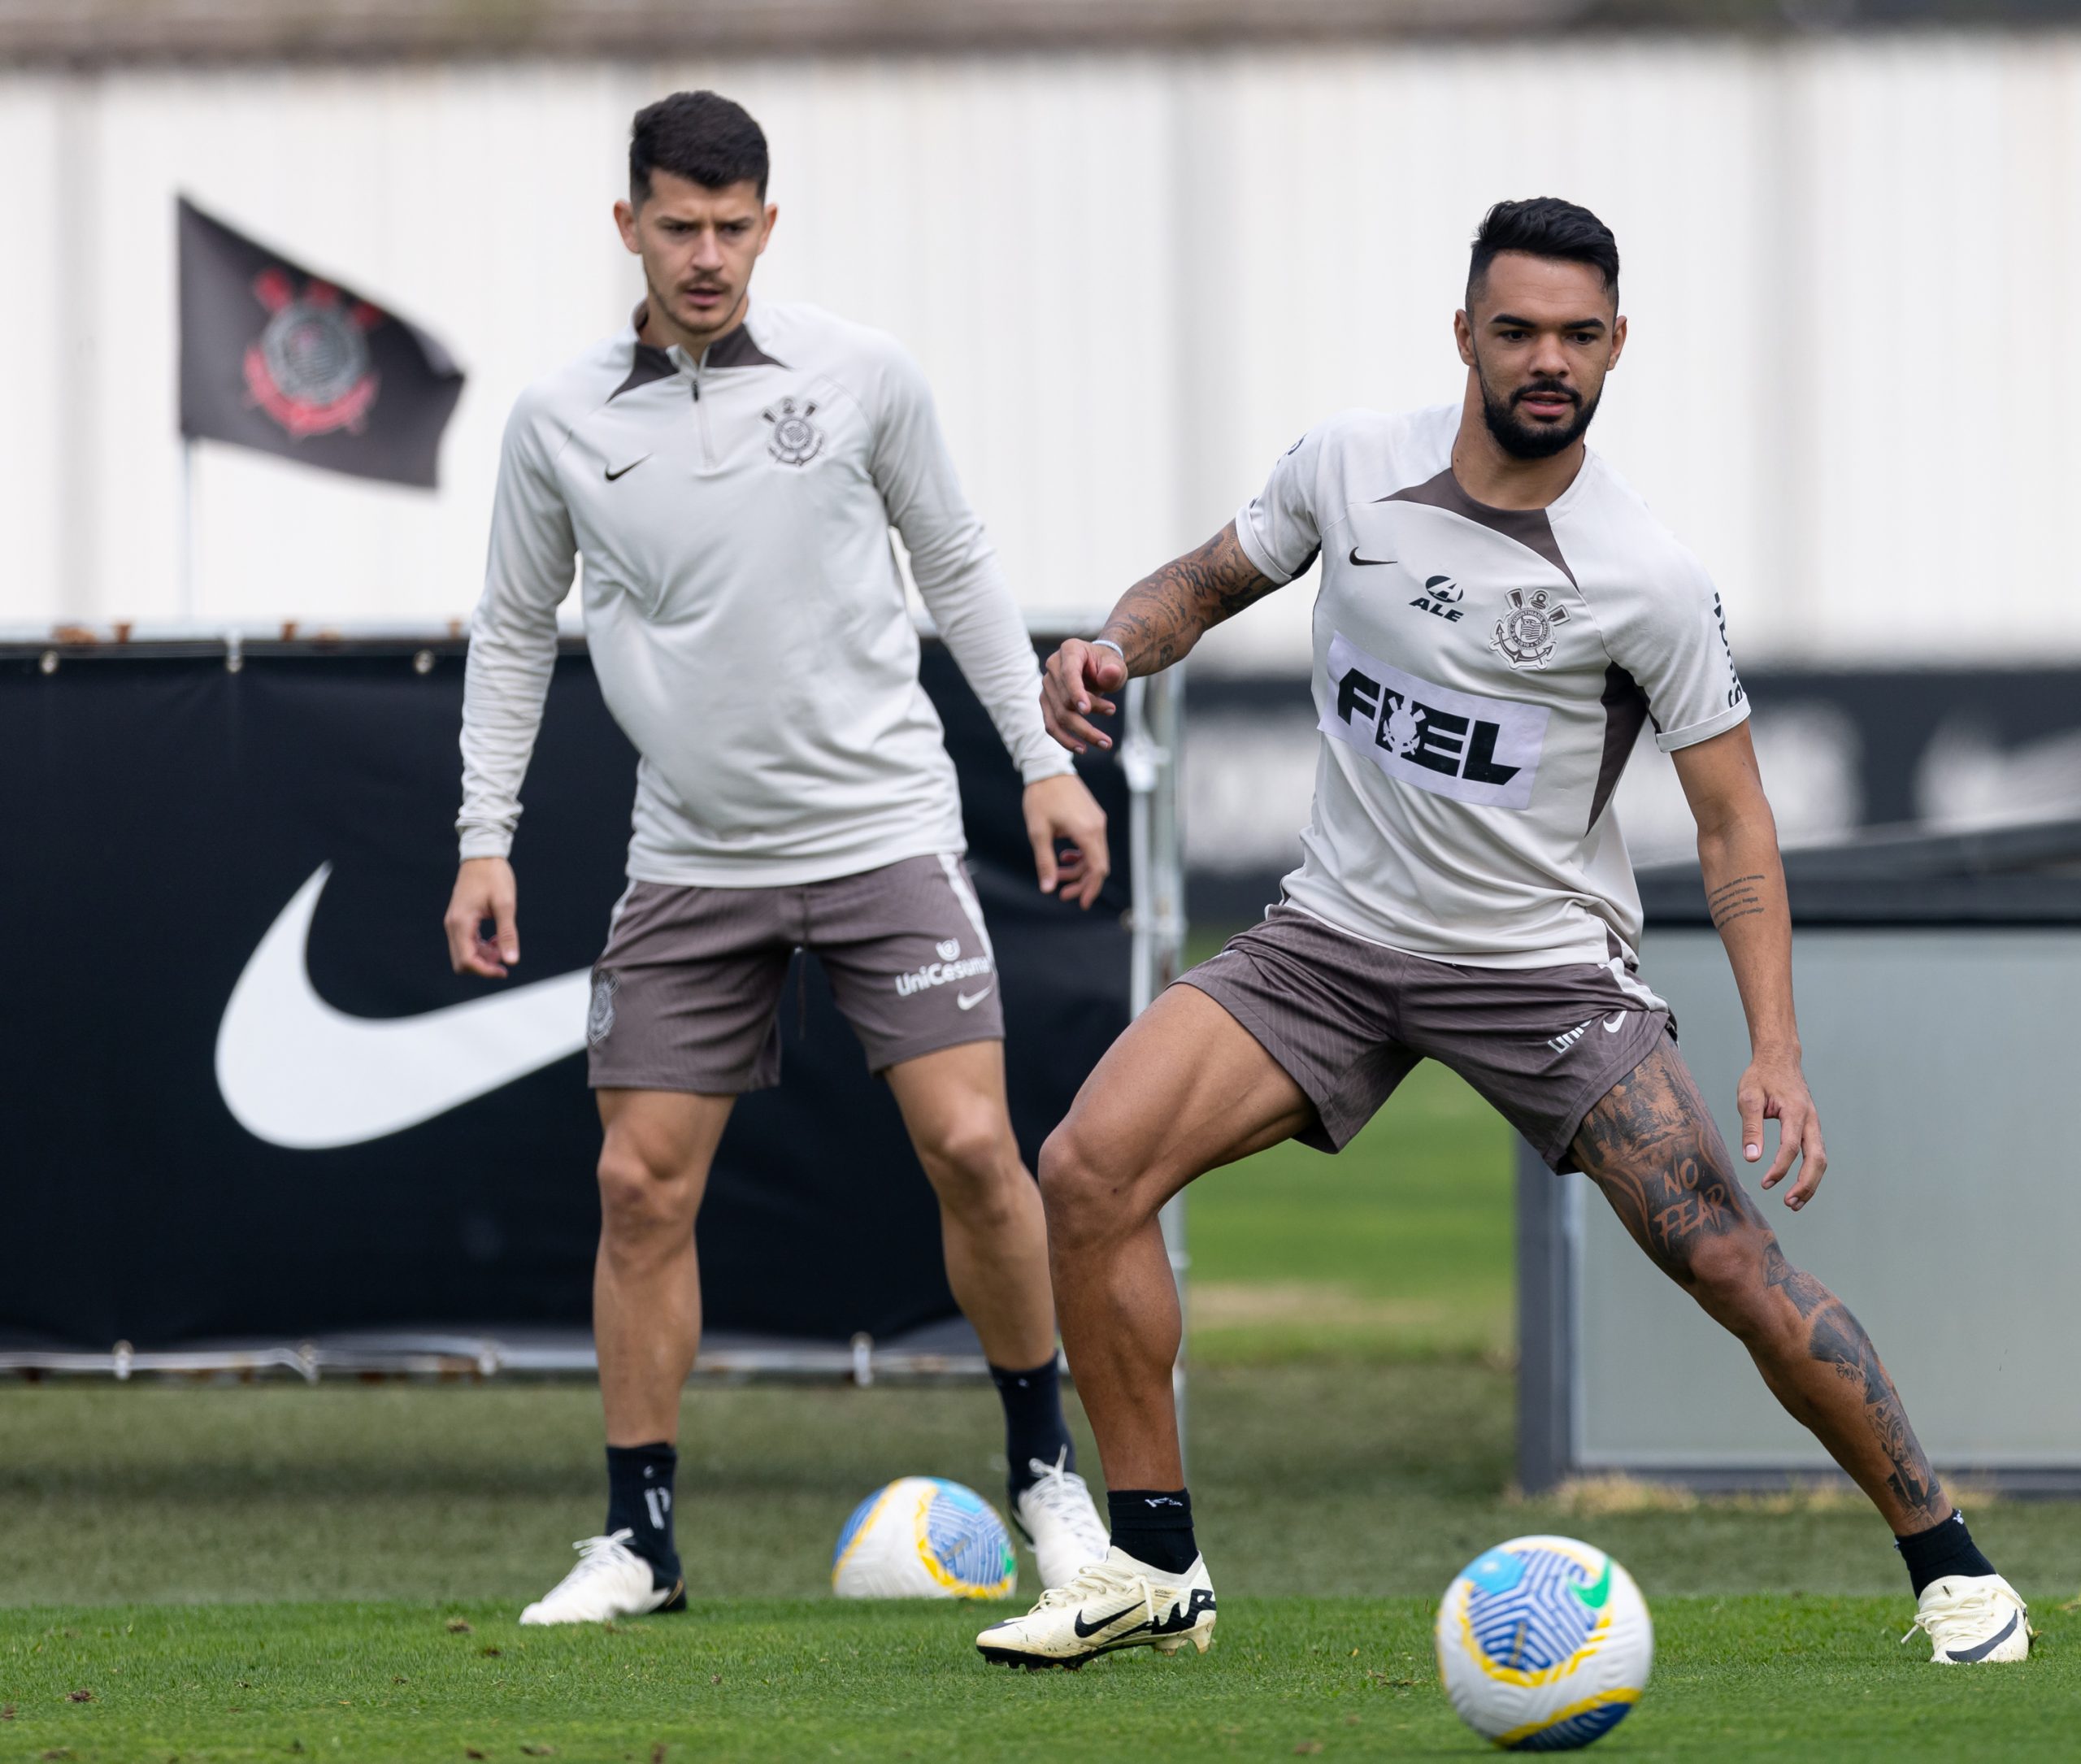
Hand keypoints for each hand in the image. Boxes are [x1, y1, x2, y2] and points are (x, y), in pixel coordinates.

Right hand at [444, 856, 519, 977]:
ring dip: (483, 956)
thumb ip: (507, 934)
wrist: (482, 855)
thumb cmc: (494, 876)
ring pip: (463, 954)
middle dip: (483, 965)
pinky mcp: (459, 919)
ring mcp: (454, 922)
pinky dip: (480, 947)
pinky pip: (466, 943)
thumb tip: (512, 960)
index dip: (485, 971)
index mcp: (461, 922)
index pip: (466, 960)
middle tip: (505, 955)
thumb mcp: (505, 905)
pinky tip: (496, 939)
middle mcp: (452, 925)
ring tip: (502, 943)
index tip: (505, 970)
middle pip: (461, 962)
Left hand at [1023, 774, 1109, 908]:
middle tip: (1062, 893)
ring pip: (1094, 854)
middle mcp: (1097, 827)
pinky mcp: (1093, 816)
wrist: (1047, 768)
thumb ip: (1045, 862)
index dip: (1091, 889)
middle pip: (1098, 865)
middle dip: (1081, 882)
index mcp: (1087, 832)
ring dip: (1078, 868)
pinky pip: (1092, 842)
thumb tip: (1047, 888)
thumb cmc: (1041, 797)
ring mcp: (1097, 820)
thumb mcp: (1038, 832)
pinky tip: (1065, 855)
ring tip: (1058, 873)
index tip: (1081, 903)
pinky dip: (1081, 854)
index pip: (1097, 869)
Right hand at [1040, 639, 1128, 754]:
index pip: (1069, 674)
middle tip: (1109, 738)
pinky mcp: (1047, 703)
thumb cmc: (1108, 665)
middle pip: (1064, 700)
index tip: (1086, 711)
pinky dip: (1065, 739)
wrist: (1100, 668)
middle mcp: (1053, 667)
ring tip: (1104, 744)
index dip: (1075, 692)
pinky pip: (1051, 725)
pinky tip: (1082, 748)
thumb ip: (1113, 670)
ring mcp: (1047, 686)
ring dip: (1080, 733)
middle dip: (1087, 721)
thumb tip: (1108, 675)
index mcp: (1069, 650)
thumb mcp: (1117, 665)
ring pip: (1058, 716)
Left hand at [1739, 1051, 1826, 1209]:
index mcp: (1795, 1111)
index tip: (1765, 1183)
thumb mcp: (1748, 1097)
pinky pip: (1816, 1154)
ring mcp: (1814, 1124)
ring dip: (1811, 1183)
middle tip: (1789, 1203)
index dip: (1780, 1168)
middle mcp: (1811, 1120)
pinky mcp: (1811, 1128)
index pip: (1790, 1147)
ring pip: (1820, 1159)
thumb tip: (1751, 1158)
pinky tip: (1798, 1187)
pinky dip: (1810, 1173)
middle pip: (1817, 1158)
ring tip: (1794, 1203)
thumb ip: (1751, 1127)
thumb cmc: (1761, 1077)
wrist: (1779, 1059)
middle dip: (1805, 1184)